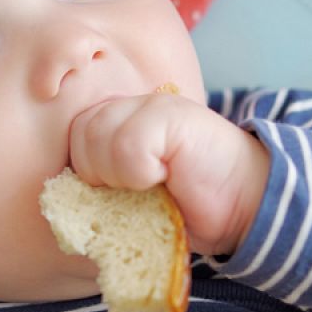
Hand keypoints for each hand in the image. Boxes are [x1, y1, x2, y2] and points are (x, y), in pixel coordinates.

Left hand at [68, 93, 268, 253]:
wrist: (249, 203)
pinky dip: (142, 173)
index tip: (121, 191)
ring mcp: (152, 105)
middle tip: (140, 188)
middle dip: (101, 175)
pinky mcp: (171, 115)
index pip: (74, 139)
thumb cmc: (191, 206)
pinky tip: (168, 175)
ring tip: (156, 181)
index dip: (88, 172)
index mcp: (120, 121)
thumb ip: (101, 187)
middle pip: (79, 136)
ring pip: (97, 139)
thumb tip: (63, 206)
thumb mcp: (135, 196)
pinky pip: (127, 147)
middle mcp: (133, 105)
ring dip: (122, 176)